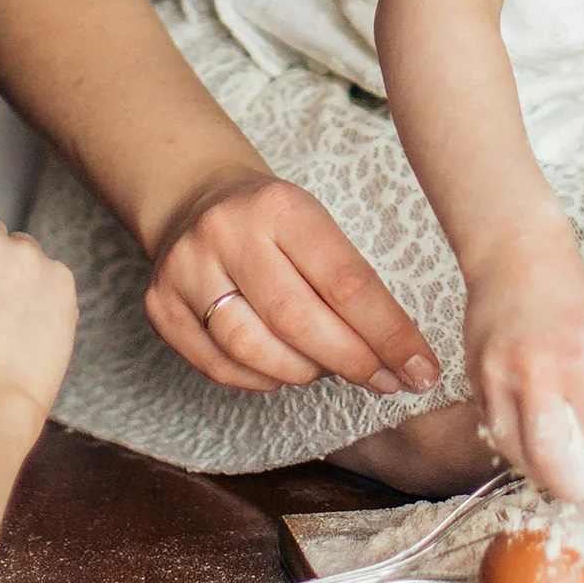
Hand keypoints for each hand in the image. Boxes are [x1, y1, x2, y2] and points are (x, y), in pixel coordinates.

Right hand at [144, 169, 440, 395]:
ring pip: (254, 350)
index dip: (390, 335)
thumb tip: (404, 361)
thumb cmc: (277, 227)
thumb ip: (354, 288)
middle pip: (299, 321)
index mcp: (280, 207)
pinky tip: (284, 371)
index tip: (422, 369)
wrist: (196, 200)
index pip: (346, 282)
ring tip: (328, 369)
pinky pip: (220, 367)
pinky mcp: (160, 307)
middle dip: (353, 362)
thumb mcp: (320, 230)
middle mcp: (226, 233)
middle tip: (386, 382)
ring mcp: (185, 271)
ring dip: (304, 373)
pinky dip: (262, 380)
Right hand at [462, 235, 583, 501]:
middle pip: (552, 462)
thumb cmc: (569, 297)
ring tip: (560, 469)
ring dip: (541, 472)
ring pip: (516, 454)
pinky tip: (534, 440)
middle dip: (573, 489)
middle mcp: (539, 373)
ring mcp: (500, 378)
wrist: (517, 258)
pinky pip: (495, 431)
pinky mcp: (476, 380)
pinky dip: (517, 445)